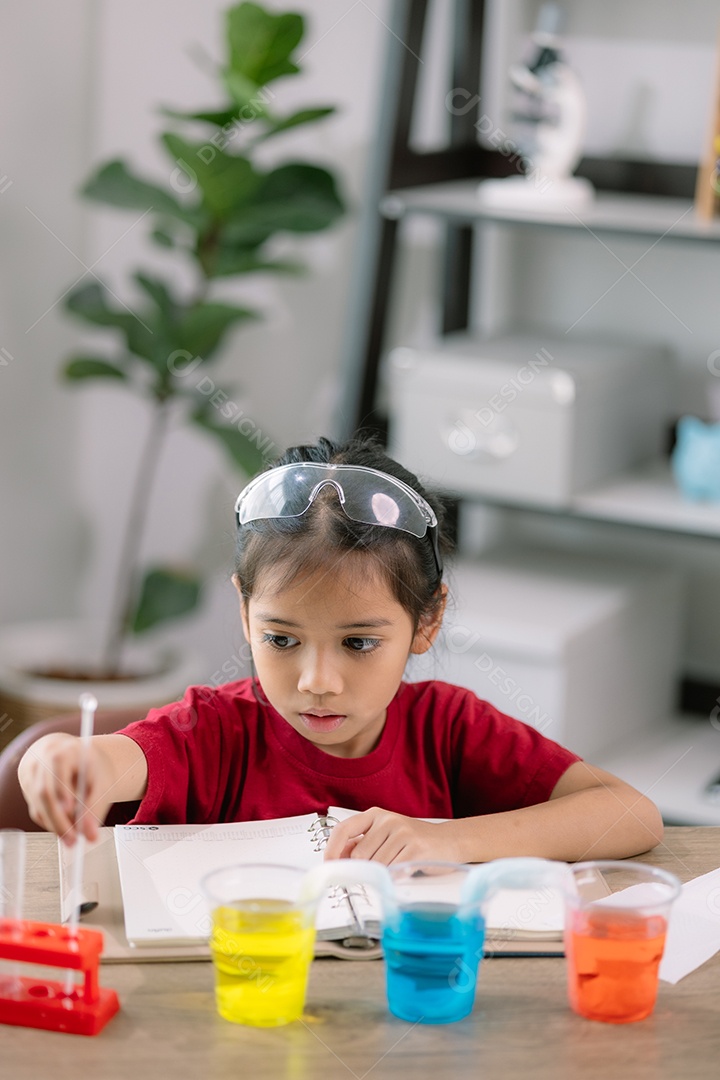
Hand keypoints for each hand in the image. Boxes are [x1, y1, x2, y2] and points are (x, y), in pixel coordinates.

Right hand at [18, 733, 111, 844]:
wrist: (73, 756)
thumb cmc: (89, 766)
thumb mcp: (101, 779)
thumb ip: (97, 806)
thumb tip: (91, 835)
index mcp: (64, 751)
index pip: (58, 767)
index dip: (62, 789)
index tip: (71, 809)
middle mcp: (42, 760)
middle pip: (44, 792)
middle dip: (59, 820)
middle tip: (73, 840)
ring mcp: (31, 775)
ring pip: (39, 806)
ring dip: (56, 825)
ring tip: (73, 838)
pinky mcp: (28, 790)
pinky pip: (37, 811)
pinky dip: (51, 822)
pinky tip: (64, 825)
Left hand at [323, 807, 456, 864]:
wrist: (449, 840)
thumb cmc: (414, 840)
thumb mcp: (384, 835)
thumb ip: (361, 844)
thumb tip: (338, 857)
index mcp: (375, 814)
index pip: (344, 829)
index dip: (332, 849)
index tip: (329, 864)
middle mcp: (388, 820)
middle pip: (359, 854)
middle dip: (364, 868)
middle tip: (377, 870)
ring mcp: (402, 832)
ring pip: (376, 865)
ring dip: (382, 873)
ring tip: (396, 866)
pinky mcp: (416, 848)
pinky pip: (394, 870)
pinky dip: (396, 875)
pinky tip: (405, 868)